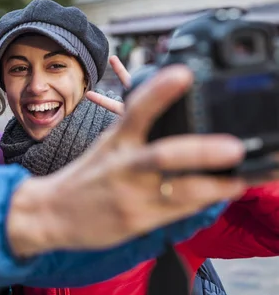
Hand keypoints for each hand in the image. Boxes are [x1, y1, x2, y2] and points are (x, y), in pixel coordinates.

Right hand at [8, 65, 250, 255]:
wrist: (51, 213)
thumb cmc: (86, 176)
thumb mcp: (107, 146)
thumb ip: (136, 130)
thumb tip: (170, 109)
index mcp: (115, 141)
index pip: (135, 109)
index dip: (159, 90)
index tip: (184, 73)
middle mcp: (123, 166)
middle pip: (163, 154)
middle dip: (201, 151)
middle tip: (234, 146)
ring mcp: (130, 196)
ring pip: (179, 191)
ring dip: (217, 184)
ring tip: (244, 177)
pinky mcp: (136, 221)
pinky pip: (178, 211)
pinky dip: (206, 200)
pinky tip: (225, 192)